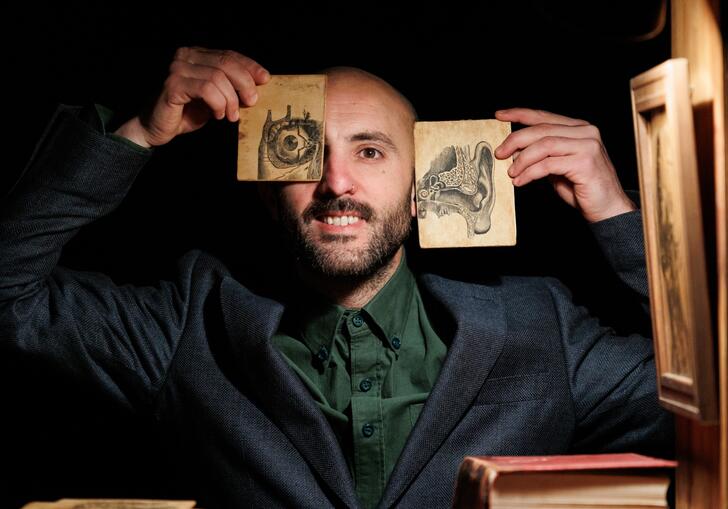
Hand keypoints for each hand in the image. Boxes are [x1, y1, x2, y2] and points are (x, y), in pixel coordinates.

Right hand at [114, 47, 269, 147]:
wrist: (156, 128)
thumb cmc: (186, 113)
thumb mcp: (214, 98)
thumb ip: (230, 88)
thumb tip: (258, 86)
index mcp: (196, 55)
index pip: (229, 55)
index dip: (250, 66)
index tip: (265, 79)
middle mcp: (185, 56)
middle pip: (226, 63)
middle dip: (245, 83)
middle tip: (251, 102)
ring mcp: (177, 69)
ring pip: (218, 77)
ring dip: (230, 99)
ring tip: (230, 115)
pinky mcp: (173, 85)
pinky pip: (206, 89)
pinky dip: (218, 103)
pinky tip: (217, 115)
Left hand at [494, 108, 635, 222]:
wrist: (607, 209)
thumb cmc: (582, 188)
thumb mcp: (556, 167)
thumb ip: (540, 155)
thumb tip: (513, 150)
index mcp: (578, 128)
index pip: (544, 116)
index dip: (519, 114)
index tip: (499, 115)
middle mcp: (585, 132)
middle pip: (541, 129)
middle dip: (515, 140)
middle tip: (499, 153)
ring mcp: (587, 145)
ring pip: (543, 145)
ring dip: (522, 160)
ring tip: (511, 173)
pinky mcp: (585, 162)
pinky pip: (548, 164)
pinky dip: (530, 173)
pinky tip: (520, 181)